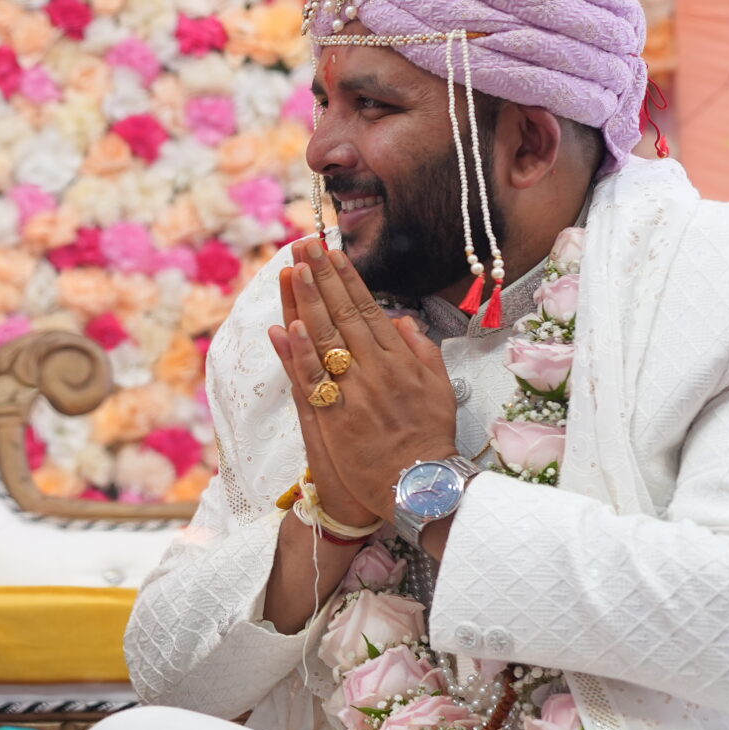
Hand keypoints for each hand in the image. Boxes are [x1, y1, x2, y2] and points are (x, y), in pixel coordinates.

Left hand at [267, 235, 457, 528]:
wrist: (422, 484)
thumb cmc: (429, 436)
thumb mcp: (439, 387)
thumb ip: (422, 350)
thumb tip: (402, 320)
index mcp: (400, 359)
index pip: (368, 308)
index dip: (347, 278)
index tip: (331, 251)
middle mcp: (377, 368)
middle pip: (344, 314)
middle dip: (322, 276)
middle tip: (304, 244)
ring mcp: (356, 392)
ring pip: (327, 339)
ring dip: (307, 301)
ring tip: (292, 270)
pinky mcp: (337, 418)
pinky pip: (315, 380)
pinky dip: (302, 353)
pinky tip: (289, 327)